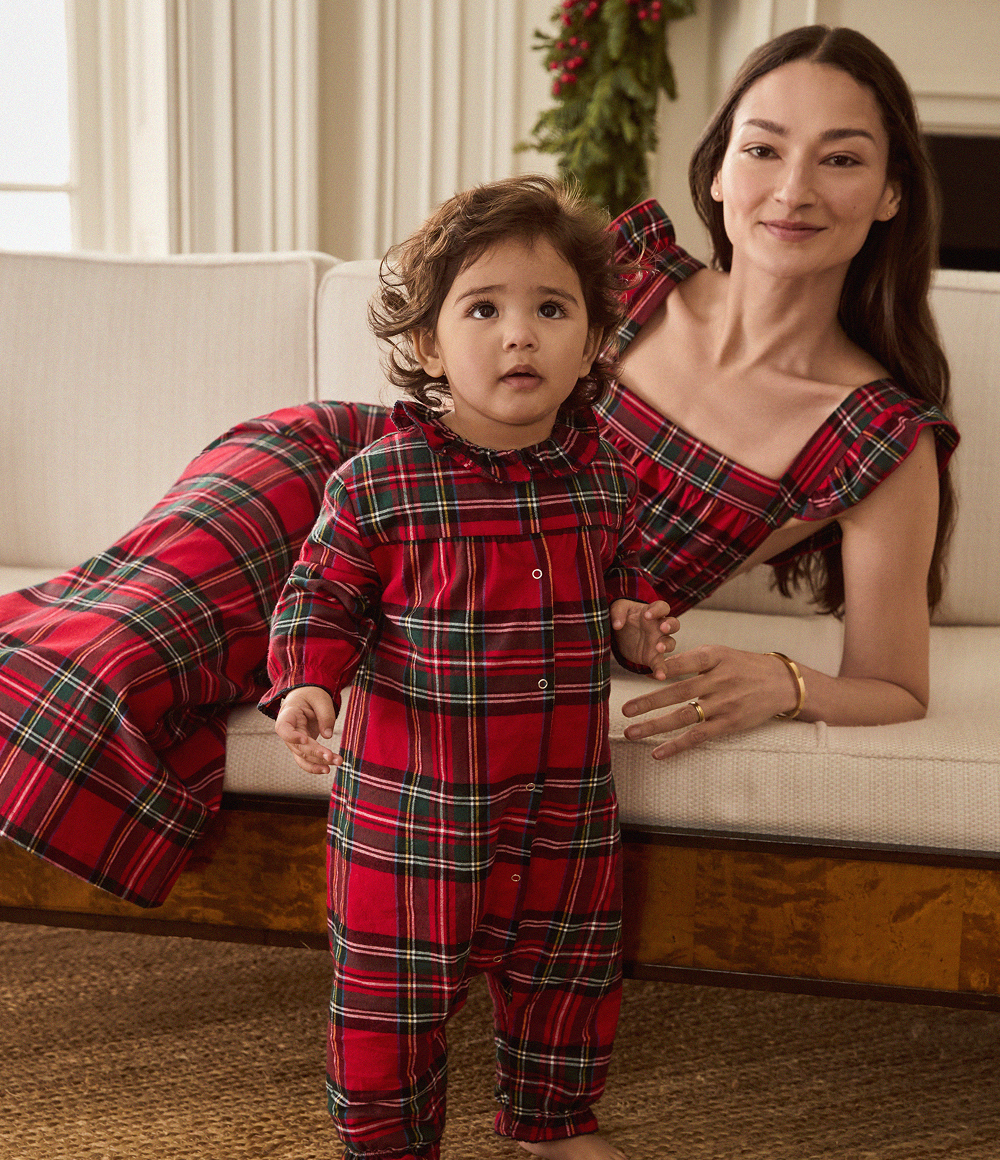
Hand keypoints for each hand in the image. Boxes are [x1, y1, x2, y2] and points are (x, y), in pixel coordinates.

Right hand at [273, 686, 341, 774]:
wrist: (306, 697)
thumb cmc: (311, 696)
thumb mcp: (321, 699)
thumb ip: (325, 715)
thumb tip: (327, 735)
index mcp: (288, 715)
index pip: (283, 729)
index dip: (292, 736)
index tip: (305, 740)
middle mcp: (288, 731)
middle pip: (298, 746)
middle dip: (315, 753)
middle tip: (331, 756)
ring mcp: (294, 741)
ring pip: (303, 757)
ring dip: (319, 762)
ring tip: (337, 762)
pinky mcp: (302, 747)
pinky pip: (306, 760)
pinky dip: (316, 766)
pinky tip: (327, 769)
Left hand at [610, 599, 677, 678]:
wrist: (620, 635)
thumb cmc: (623, 617)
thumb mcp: (617, 609)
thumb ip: (617, 613)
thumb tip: (617, 624)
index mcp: (652, 612)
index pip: (662, 607)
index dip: (657, 610)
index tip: (646, 615)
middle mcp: (659, 627)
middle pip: (674, 624)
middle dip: (670, 625)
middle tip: (662, 628)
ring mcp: (658, 642)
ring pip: (671, 643)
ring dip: (666, 645)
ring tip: (658, 648)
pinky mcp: (653, 657)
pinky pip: (660, 663)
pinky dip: (662, 670)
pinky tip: (660, 676)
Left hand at [620, 645, 801, 757]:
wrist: (781, 683)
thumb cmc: (743, 666)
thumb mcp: (721, 653)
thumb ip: (692, 660)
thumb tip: (657, 669)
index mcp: (715, 657)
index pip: (686, 661)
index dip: (665, 667)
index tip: (644, 673)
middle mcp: (719, 681)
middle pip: (678, 692)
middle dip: (649, 702)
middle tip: (625, 709)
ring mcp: (724, 704)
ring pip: (684, 716)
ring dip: (655, 726)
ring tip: (631, 732)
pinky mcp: (728, 724)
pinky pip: (698, 736)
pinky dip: (676, 746)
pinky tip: (657, 753)